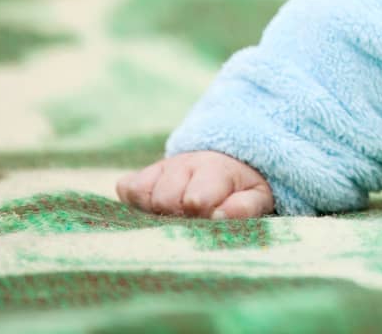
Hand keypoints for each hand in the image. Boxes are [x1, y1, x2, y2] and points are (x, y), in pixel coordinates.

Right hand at [116, 150, 274, 218]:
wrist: (224, 163)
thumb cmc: (241, 189)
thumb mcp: (256, 197)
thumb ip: (245, 207)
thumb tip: (220, 215)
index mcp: (215, 170)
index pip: (195, 197)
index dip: (200, 213)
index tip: (210, 217)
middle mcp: (183, 165)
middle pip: (164, 199)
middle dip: (177, 215)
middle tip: (193, 217)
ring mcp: (159, 169)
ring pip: (142, 194)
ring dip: (157, 209)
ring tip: (178, 212)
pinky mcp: (140, 176)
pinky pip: (125, 189)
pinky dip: (135, 202)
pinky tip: (155, 207)